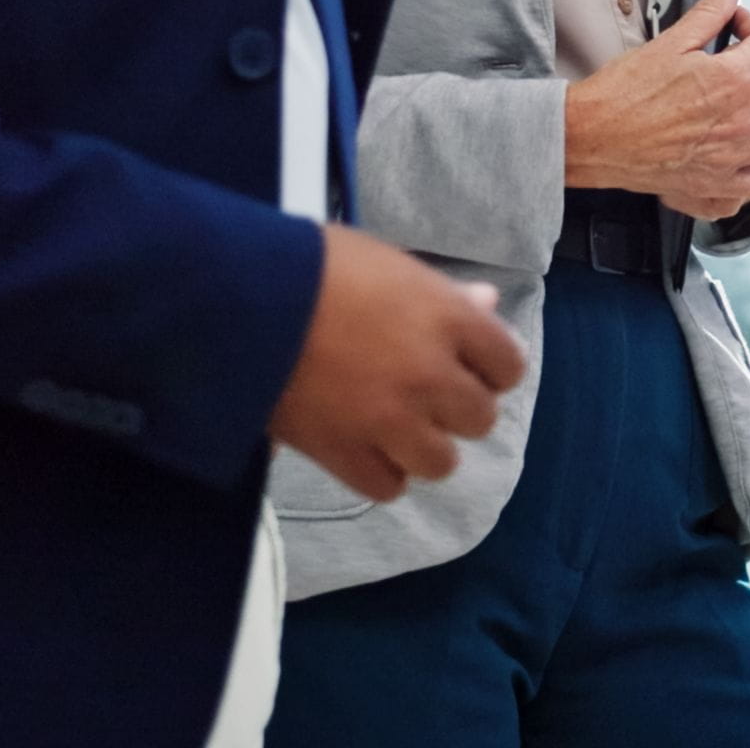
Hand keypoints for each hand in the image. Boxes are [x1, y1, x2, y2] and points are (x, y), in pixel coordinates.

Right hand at [268, 225, 526, 501]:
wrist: (241, 301)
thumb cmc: (314, 266)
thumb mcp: (388, 263)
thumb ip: (441, 293)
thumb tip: (486, 306)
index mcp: (448, 320)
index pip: (508, 364)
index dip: (491, 366)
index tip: (469, 364)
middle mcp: (431, 376)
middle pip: (480, 419)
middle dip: (458, 407)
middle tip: (427, 394)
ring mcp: (390, 421)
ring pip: (441, 462)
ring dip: (424, 446)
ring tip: (397, 427)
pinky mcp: (343, 455)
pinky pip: (387, 487)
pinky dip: (382, 473)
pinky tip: (366, 450)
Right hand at [565, 0, 749, 218]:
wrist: (590, 137)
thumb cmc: (623, 91)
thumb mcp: (669, 43)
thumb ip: (710, 11)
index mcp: (733, 81)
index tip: (735, 25)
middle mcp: (742, 122)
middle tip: (747, 56)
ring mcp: (732, 159)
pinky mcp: (716, 186)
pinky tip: (748, 149)